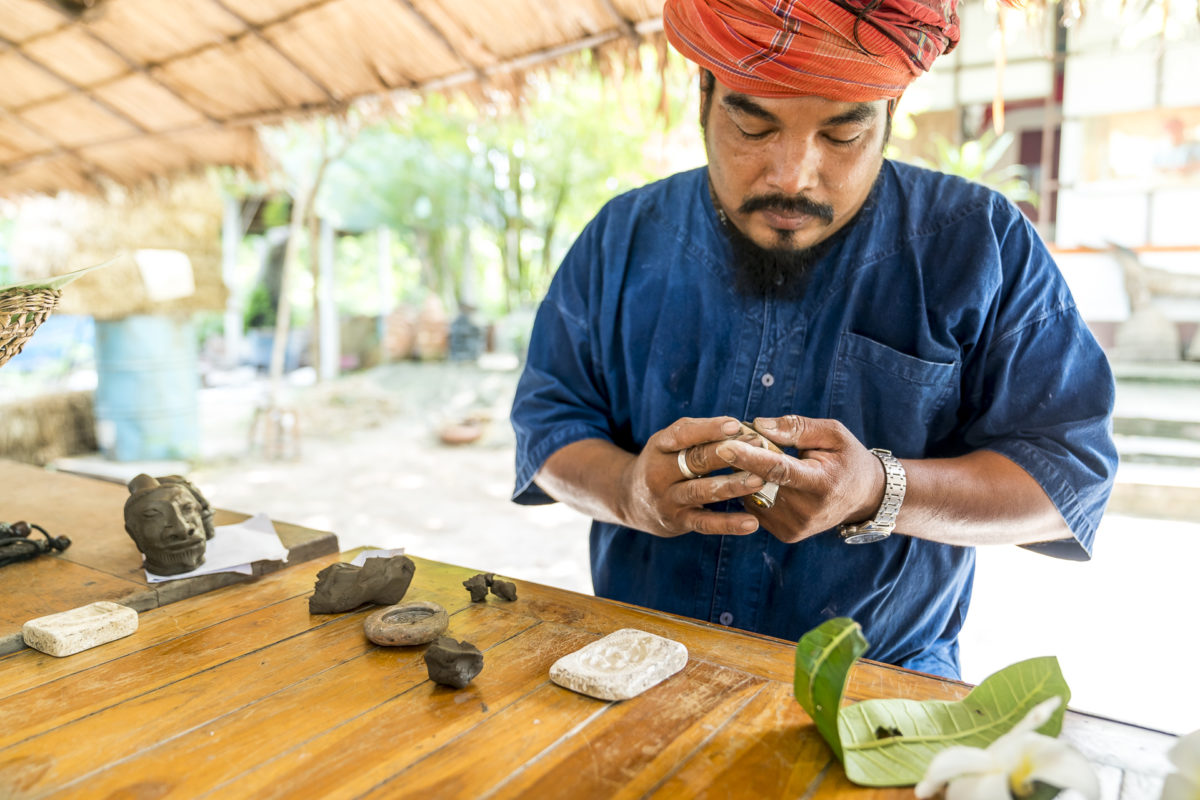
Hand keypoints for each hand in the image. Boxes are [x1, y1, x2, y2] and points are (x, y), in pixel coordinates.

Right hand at [619, 416, 764, 537]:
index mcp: (659, 446)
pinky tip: (752, 523)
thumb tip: (739, 428)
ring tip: (758, 480)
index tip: (735, 425)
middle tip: (759, 448)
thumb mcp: (668, 444)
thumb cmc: (663, 464)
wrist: (631, 500)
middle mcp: (658, 473)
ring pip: (702, 491)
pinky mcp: (677, 522)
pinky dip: (729, 524)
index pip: (682, 435)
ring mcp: (667, 499)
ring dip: (732, 485)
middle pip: (695, 461)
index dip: (708, 430)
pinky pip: (705, 523)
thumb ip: (697, 434)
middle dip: (729, 453)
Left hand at [687, 415, 885, 543]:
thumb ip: (797, 428)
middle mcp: (808, 511)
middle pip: (761, 482)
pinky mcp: (787, 534)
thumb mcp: (832, 434)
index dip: (750, 457)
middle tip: (739, 439)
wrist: (864, 498)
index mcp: (822, 483)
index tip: (724, 445)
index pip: (779, 470)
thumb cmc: (846, 458)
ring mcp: (796, 527)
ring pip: (753, 495)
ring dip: (747, 474)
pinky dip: (754, 489)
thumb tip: (759, 425)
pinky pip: (757, 506)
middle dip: (744, 458)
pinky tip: (764, 478)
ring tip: (759, 458)